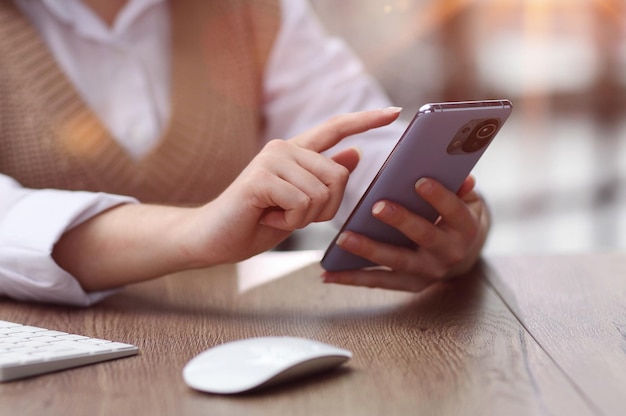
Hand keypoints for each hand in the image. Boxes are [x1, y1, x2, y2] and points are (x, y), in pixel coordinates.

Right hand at [52, 108, 400, 291]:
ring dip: (303, 218)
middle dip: (325, 208)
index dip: (366, 120)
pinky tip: (267, 216)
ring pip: (322, 193)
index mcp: (295, 153)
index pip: (336, 129)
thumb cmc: (255, 221)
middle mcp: (285, 148)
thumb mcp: (300, 203)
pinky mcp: (261, 177)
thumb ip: (324, 178)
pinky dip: (290, 221)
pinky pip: (302, 204)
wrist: (212, 238)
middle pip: (339, 177)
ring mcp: (272, 160)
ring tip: (275, 214)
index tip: (396, 112)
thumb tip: (354, 153)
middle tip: (291, 214)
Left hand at [321, 175, 489, 291]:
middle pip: (424, 236)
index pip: (454, 211)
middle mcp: (448, 253)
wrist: (462, 256)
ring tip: (344, 239)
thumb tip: (462, 175)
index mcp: (465, 229)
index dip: (439, 197)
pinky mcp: (409, 284)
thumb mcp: (467, 201)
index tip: (420, 181)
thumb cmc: (456, 218)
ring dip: (368, 250)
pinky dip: (352, 278)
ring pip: (396, 261)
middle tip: (377, 207)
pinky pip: (378, 281)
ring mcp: (428, 272)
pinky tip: (328, 273)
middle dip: (400, 221)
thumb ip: (461, 188)